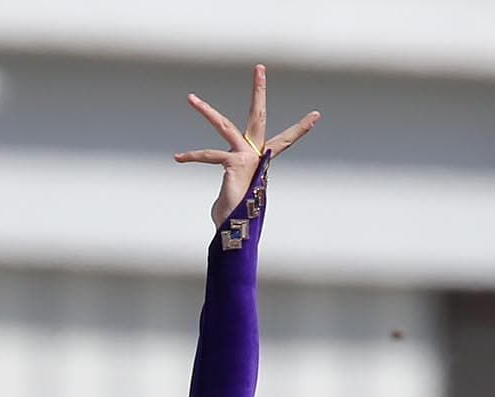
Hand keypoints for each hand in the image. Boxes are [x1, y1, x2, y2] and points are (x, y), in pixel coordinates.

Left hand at [174, 64, 318, 228]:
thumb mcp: (234, 196)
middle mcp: (256, 154)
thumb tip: (224, 200)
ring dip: (206, 111)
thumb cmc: (233, 216)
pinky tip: (178, 157)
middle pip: (258, 116)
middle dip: (259, 91)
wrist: (235, 231)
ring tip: (190, 98)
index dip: (300, 130)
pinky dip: (192, 157)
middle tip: (259, 67)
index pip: (284, 141)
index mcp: (260, 160)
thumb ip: (229, 187)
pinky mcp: (233, 163)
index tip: (316, 115)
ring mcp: (245, 156)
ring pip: (224, 126)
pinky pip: (209, 155)